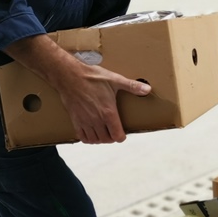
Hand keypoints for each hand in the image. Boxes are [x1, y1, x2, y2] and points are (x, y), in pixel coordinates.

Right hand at [5, 34, 151, 144]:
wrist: (69, 76)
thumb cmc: (92, 77)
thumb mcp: (115, 80)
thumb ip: (132, 86)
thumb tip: (148, 89)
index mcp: (108, 113)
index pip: (117, 136)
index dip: (121, 136)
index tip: (123, 132)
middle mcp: (96, 120)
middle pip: (106, 140)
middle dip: (112, 137)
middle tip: (114, 131)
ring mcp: (85, 121)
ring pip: (94, 140)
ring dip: (100, 139)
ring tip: (104, 132)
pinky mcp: (75, 120)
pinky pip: (82, 136)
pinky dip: (87, 137)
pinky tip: (91, 131)